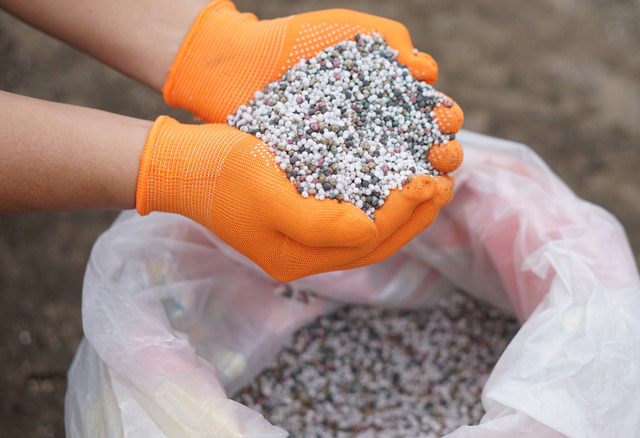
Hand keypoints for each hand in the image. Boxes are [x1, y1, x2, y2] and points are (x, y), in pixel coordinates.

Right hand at [137, 116, 453, 280]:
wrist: (180, 163)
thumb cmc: (219, 173)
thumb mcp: (265, 194)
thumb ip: (317, 222)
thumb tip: (369, 230)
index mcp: (297, 258)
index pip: (368, 242)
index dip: (405, 214)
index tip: (429, 182)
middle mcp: (306, 254)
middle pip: (377, 242)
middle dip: (416, 216)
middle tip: (446, 184)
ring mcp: (305, 235)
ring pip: (370, 229)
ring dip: (405, 209)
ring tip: (434, 182)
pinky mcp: (303, 212)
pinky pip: (354, 212)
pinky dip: (382, 198)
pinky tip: (399, 176)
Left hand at [163, 0, 463, 171]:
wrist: (240, 66)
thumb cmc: (296, 43)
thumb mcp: (349, 30)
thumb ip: (391, 39)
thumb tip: (424, 69)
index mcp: (390, 100)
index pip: (432, 116)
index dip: (446, 120)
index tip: (446, 120)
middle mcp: (377, 133)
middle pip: (423, 151)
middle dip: (443, 154)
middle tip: (443, 154)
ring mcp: (352, 160)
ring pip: (396, 179)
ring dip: (418, 183)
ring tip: (424, 181)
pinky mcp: (326, 181)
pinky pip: (356, 196)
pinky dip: (375, 201)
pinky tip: (388, 200)